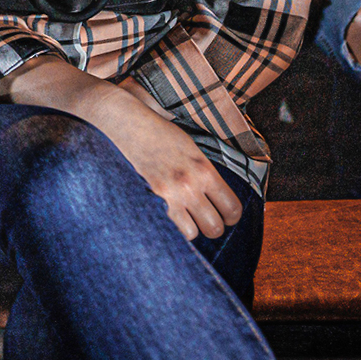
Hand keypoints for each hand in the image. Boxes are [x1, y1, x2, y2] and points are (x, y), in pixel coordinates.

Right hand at [90, 90, 242, 240]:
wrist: (128, 125)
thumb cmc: (160, 135)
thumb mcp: (192, 150)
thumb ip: (206, 175)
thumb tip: (218, 200)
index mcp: (205, 170)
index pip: (232, 208)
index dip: (230, 217)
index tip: (224, 215)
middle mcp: (189, 185)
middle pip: (215, 227)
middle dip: (211, 226)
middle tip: (202, 218)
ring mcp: (168, 195)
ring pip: (192, 233)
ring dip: (189, 228)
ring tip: (183, 217)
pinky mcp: (148, 199)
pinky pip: (167, 228)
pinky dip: (169, 226)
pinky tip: (166, 215)